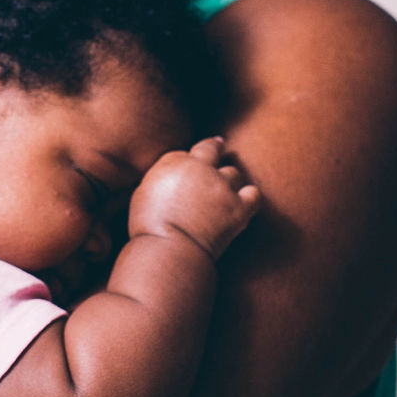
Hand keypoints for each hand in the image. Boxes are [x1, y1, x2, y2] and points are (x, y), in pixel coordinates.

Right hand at [128, 137, 260, 259]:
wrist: (167, 248)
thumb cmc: (148, 227)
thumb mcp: (142, 193)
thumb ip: (160, 179)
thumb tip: (168, 181)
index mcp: (173, 162)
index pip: (185, 153)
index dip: (187, 163)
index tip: (188, 170)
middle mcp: (200, 168)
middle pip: (212, 148)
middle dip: (214, 149)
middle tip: (218, 148)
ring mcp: (222, 186)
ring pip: (233, 172)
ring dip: (229, 181)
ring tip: (222, 194)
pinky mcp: (238, 206)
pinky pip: (254, 194)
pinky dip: (250, 197)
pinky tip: (244, 203)